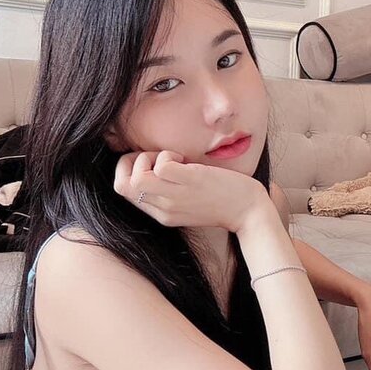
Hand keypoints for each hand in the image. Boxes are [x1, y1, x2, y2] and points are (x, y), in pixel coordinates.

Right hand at [113, 150, 265, 232]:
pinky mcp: (190, 184)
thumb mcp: (189, 203)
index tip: (153, 165)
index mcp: (161, 214)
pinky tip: (186, 161)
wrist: (249, 213)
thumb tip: (156, 167)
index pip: (123, 191)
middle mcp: (163, 209)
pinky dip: (169, 155)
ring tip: (172, 159)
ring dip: (148, 158)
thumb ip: (170, 192)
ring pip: (135, 178)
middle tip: (159, 159)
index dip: (130, 170)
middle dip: (132, 163)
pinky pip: (162, 166)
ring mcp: (175, 198)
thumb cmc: (223, 202)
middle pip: (121, 186)